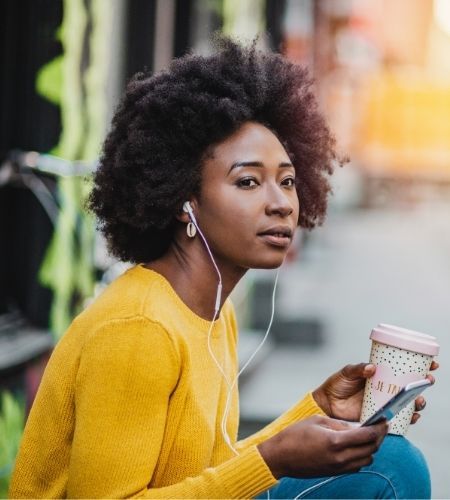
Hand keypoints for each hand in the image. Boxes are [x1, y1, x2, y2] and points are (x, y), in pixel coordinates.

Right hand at [257, 415, 387, 478]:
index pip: (367, 435)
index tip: (384, 420)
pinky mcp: (336, 473)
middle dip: (379, 437)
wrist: (281, 457)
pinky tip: (357, 446)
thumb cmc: (295, 435)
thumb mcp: (317, 420)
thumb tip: (358, 426)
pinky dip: (362, 456)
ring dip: (372, 448)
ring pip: (367, 459)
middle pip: (371, 449)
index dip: (379, 427)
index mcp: (335, 441)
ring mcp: (339, 468)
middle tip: (380, 426)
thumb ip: (340, 424)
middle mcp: (340, 458)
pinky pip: (357, 466)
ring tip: (369, 435)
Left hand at [313, 361, 438, 423]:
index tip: (431, 364)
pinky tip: (413, 417)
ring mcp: (385, 404)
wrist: (326, 405)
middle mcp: (385, 389)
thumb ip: (357, 369)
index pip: (403, 369)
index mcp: (380, 375)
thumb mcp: (346, 373)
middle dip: (424, 384)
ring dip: (419, 402)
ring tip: (419, 401)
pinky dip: (409, 419)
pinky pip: (400, 420)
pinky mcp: (381, 418)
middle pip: (411, 387)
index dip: (419, 366)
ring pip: (409, 403)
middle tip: (428, 380)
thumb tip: (371, 368)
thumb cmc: (336, 386)